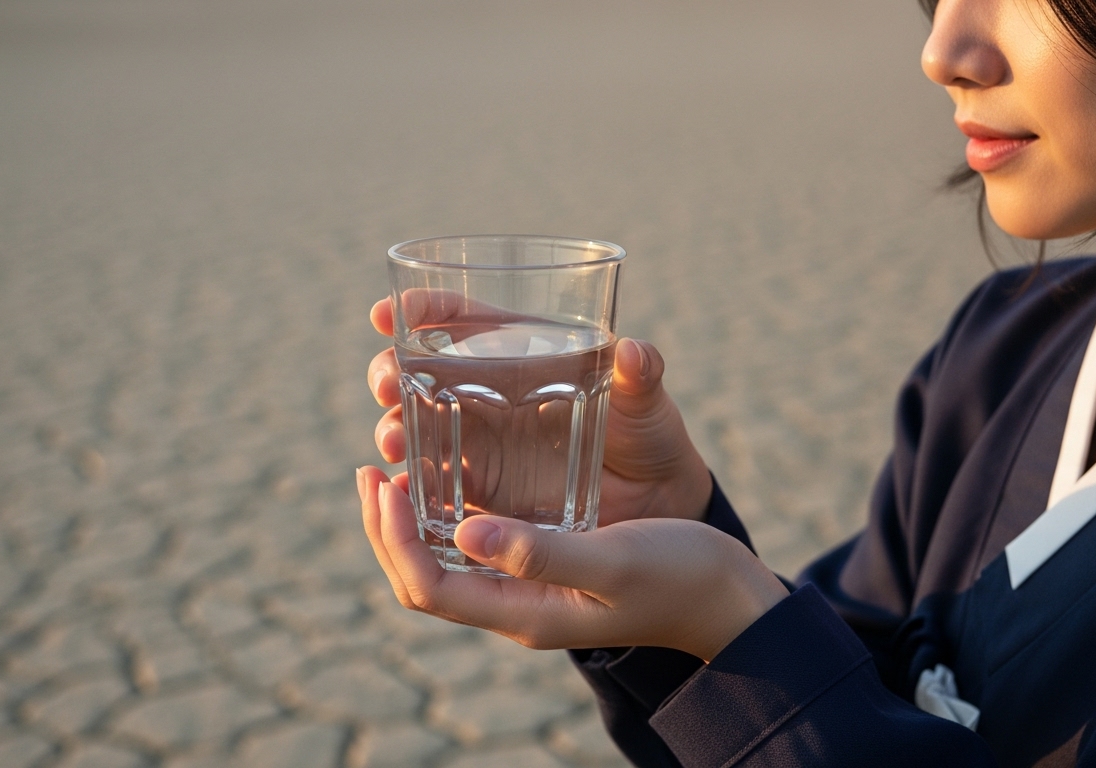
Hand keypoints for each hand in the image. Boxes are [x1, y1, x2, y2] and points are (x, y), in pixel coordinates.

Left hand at [356, 467, 787, 660]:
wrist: (725, 597)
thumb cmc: (679, 575)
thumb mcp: (612, 559)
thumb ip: (540, 551)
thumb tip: (465, 531)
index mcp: (523, 613)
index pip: (427, 585)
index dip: (392, 536)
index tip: (384, 479)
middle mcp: (514, 607)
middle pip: (421, 577)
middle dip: (385, 526)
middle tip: (370, 467)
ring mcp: (526, 592)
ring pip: (442, 562)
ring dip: (410, 519)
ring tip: (395, 465)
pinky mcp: (542, 569)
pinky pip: (474, 547)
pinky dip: (447, 512)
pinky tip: (451, 474)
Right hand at [367, 298, 712, 523]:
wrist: (655, 504)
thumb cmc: (650, 437)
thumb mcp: (647, 403)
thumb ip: (642, 376)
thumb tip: (634, 351)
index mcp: (522, 353)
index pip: (462, 319)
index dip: (425, 310)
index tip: (391, 312)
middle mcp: (491, 392)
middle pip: (421, 369)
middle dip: (389, 369)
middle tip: (385, 382)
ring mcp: (482, 441)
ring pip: (417, 424)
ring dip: (394, 426)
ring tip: (394, 439)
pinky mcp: (483, 488)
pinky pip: (434, 482)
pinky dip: (410, 484)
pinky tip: (398, 489)